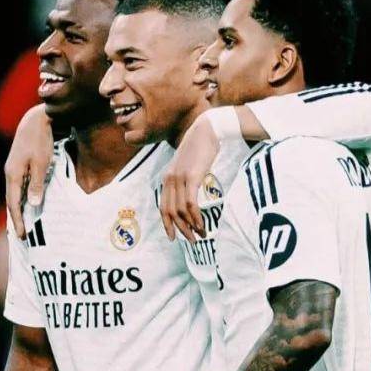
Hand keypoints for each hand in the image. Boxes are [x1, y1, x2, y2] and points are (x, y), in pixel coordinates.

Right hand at [5, 104, 54, 237]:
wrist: (37, 120)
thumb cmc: (41, 141)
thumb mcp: (42, 163)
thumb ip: (37, 184)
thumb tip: (32, 205)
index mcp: (13, 174)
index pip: (13, 203)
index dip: (18, 220)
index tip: (22, 235)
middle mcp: (10, 173)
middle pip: (12, 201)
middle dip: (16, 218)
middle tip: (23, 235)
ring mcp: (14, 169)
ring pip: (15, 194)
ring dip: (19, 209)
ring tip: (24, 224)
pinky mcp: (20, 165)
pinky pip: (19, 187)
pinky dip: (22, 198)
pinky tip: (27, 204)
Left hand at [160, 116, 219, 241]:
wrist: (207, 130)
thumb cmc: (201, 148)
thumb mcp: (188, 165)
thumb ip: (185, 179)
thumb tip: (189, 195)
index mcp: (167, 178)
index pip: (163, 207)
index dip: (167, 224)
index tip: (173, 237)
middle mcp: (170, 179)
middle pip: (171, 212)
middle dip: (181, 229)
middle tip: (191, 240)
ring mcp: (180, 178)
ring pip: (181, 210)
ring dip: (191, 225)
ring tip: (201, 234)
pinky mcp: (192, 177)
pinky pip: (191, 203)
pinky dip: (196, 216)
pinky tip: (202, 223)